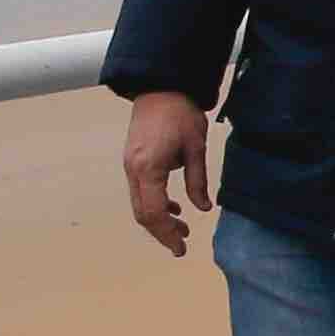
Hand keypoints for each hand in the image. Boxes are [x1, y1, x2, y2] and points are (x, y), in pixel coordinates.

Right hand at [123, 92, 211, 257]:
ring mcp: (130, 166)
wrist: (161, 88)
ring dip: (159, 220)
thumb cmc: (180, 113)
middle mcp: (133, 170)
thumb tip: (204, 209)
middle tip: (182, 247)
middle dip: (161, 232)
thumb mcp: (196, 147)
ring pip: (139, 204)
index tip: (181, 247)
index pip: (153, 212)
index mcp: (148, 168)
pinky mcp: (133, 161)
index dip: (167, 233)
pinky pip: (140, 191)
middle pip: (142, 213)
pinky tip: (176, 208)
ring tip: (182, 230)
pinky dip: (155, 204)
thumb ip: (198, 181)